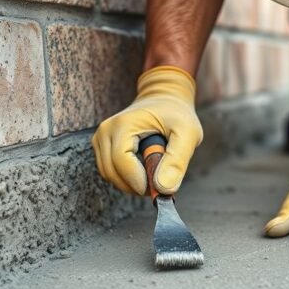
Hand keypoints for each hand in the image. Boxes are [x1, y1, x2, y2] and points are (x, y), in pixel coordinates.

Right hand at [91, 66, 201, 194]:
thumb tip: (163, 189)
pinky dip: (126, 178)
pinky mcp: (102, 146)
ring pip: (109, 175)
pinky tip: (144, 169)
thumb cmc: (177, 115)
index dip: (139, 181)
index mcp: (123, 124)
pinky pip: (110, 172)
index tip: (159, 189)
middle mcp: (106, 131)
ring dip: (131, 183)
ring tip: (154, 172)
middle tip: (160, 183)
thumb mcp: (187, 134)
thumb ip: (177, 161)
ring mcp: (101, 138)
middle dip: (136, 185)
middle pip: (112, 172)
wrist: (164, 99)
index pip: (121, 163)